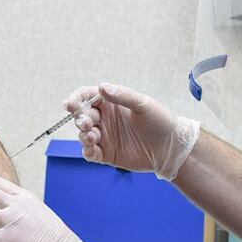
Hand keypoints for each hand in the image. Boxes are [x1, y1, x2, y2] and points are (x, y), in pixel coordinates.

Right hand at [66, 83, 199, 180]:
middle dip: (81, 119)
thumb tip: (101, 86)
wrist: (172, 147)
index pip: (87, 97)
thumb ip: (122, 95)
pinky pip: (90, 153)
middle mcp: (105, 119)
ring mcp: (105, 137)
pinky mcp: (107, 154)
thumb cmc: (160, 121)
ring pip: (84, 135)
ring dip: (84, 135)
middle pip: (82, 116)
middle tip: (87, 123)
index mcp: (111, 103)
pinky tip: (92, 149)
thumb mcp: (143, 104)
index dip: (76, 99)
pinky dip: (87, 151)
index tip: (69, 104)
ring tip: (92, 137)